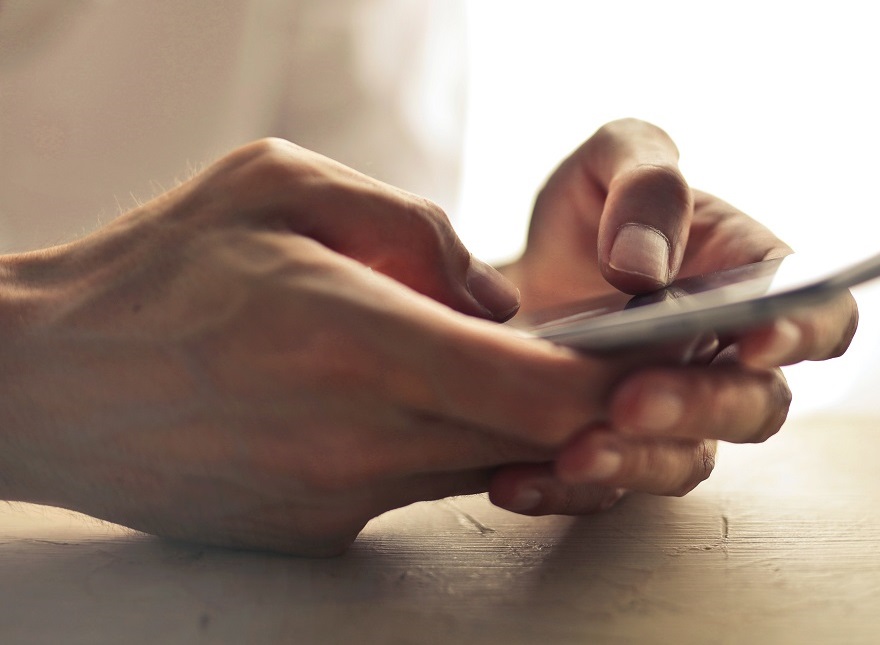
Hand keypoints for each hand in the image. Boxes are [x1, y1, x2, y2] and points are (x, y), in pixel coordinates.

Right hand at [0, 139, 626, 554]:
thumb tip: (499, 296)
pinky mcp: (317, 532)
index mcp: (358, 340)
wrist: (43, 381)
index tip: (635, 355)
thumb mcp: (280, 185)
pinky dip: (434, 446)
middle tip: (580, 354)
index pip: (542, 393)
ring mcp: (339, 499)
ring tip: (468, 361)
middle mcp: (360, 438)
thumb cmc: (155, 270)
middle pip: (532, 443)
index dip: (610, 381)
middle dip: (575, 403)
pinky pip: (416, 487)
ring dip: (505, 423)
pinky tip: (387, 400)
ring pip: (481, 469)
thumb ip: (414, 227)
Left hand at [489, 119, 858, 514]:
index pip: (820, 314)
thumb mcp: (613, 159)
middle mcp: (728, 361)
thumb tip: (641, 268)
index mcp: (754, 281)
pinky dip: (561, 491)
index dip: (805, 332)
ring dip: (638, 462)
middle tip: (632, 398)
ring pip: (688, 462)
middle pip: (755, 406)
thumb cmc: (593, 211)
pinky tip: (514, 480)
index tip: (755, 340)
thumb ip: (645, 183)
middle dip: (699, 406)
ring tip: (574, 452)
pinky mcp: (617, 456)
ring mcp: (677, 418)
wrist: (513, 274)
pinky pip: (605, 492)